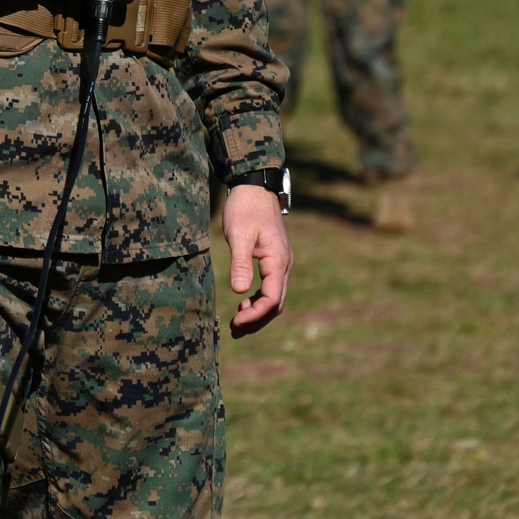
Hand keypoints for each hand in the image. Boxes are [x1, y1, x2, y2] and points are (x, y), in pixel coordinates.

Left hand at [222, 184, 292, 337]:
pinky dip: (259, 300)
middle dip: (257, 320)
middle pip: (276, 303)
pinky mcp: (274, 259)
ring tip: (237, 323)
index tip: (235, 322)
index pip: (271, 298)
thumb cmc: (245, 208)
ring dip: (258, 312)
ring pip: (275, 297)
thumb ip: (241, 263)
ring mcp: (281, 262)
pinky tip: (243, 302)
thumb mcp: (239, 234)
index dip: (255, 315)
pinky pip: (271, 287)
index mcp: (278, 260)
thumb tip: (240, 292)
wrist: (254, 187)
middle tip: (234, 331)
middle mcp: (284, 264)